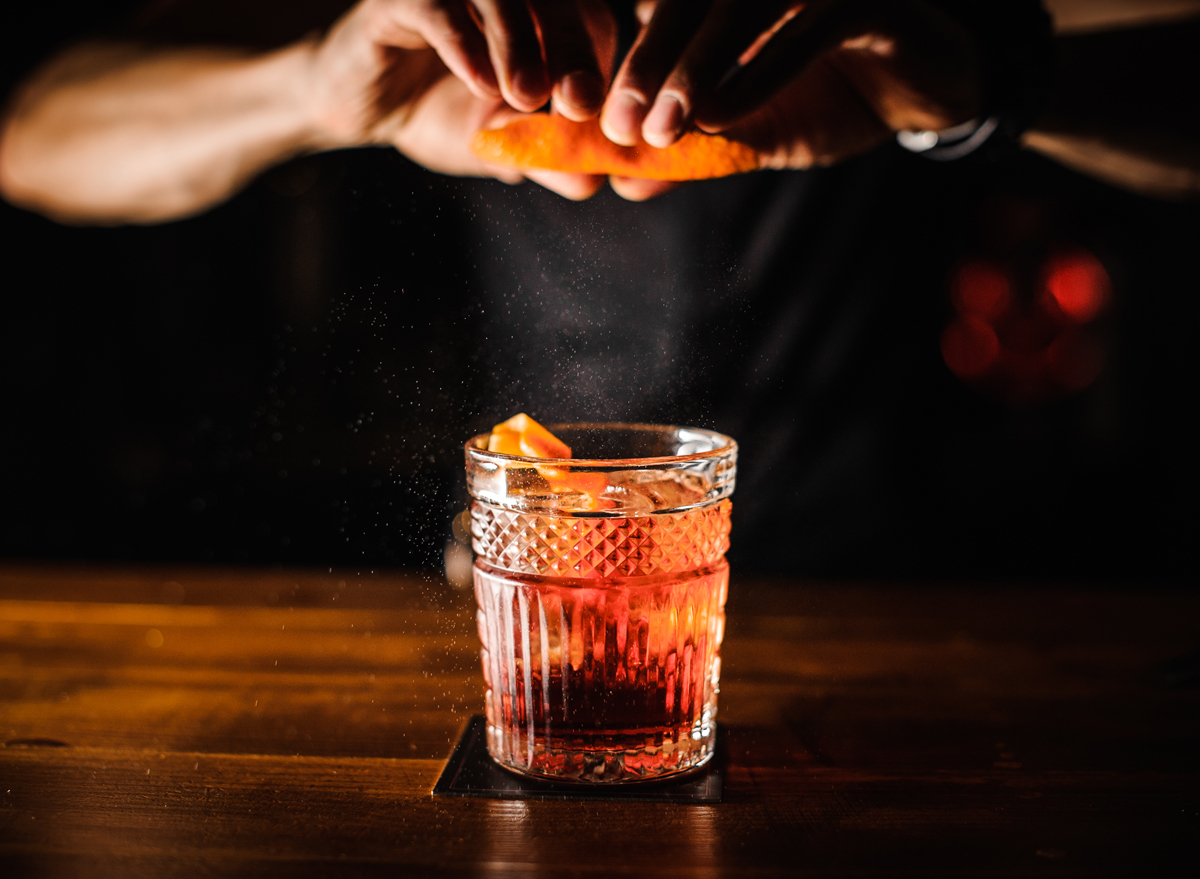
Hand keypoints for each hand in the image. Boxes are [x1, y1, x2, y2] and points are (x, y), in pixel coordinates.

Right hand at [308, 0, 616, 197]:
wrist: (360, 107)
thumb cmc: (439, 113)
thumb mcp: (497, 144)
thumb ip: (543, 158)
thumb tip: (590, 182)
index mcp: (538, 15)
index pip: (590, 22)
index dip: (602, 65)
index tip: (605, 115)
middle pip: (555, 1)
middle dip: (573, 51)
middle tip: (579, 102)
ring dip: (519, 44)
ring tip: (526, 96)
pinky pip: (438, 9)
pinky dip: (464, 45)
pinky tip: (479, 85)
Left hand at [599, 0, 982, 199]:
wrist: (924, 90)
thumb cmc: (828, 97)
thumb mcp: (752, 130)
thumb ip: (693, 149)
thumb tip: (625, 184)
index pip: (662, 7)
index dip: (626, 58)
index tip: (597, 120)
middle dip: (648, 62)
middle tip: (619, 125)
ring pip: (741, 2)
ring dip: (695, 65)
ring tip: (663, 126)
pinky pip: (808, 25)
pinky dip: (759, 72)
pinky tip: (721, 117)